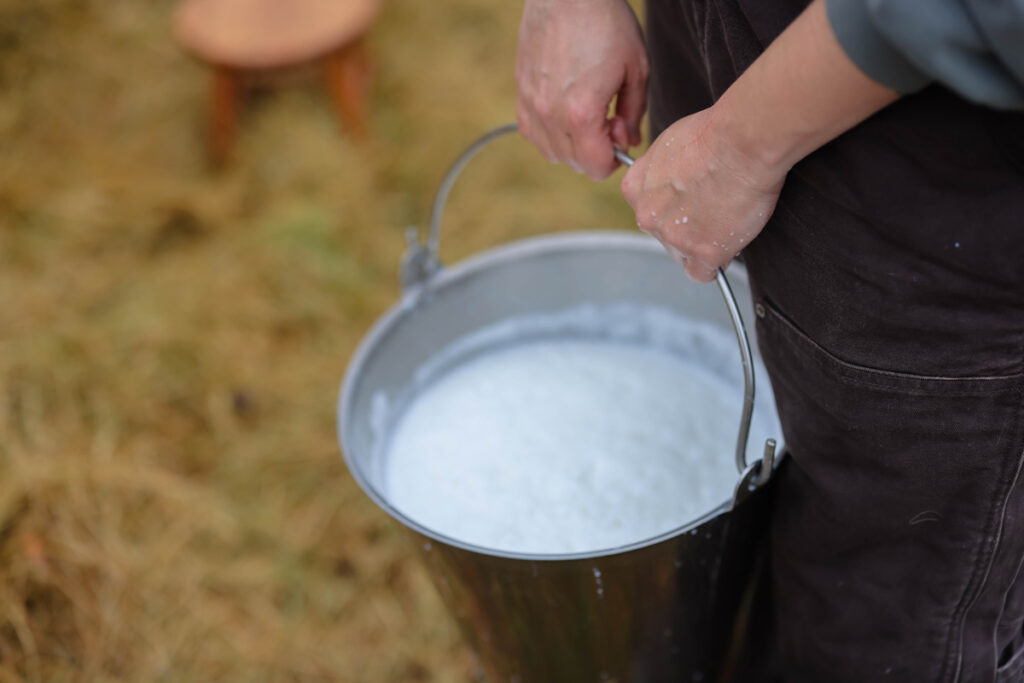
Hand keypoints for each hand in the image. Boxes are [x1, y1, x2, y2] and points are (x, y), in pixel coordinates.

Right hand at [515, 0, 647, 179]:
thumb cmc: (606, 23)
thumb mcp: (636, 69)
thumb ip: (634, 114)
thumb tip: (628, 141)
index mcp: (582, 113)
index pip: (596, 168)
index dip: (615, 159)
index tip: (620, 133)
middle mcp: (550, 114)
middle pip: (574, 164)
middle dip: (596, 150)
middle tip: (608, 117)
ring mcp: (531, 104)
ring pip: (552, 152)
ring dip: (572, 144)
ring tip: (586, 114)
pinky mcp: (520, 93)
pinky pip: (532, 133)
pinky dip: (550, 132)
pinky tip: (564, 110)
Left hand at [620, 108, 786, 281]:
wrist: (742, 141)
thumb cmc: (714, 134)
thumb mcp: (668, 144)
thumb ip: (659, 173)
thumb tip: (670, 185)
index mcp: (635, 189)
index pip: (647, 213)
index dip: (672, 209)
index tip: (689, 202)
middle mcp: (648, 217)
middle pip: (665, 236)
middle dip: (686, 229)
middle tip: (713, 208)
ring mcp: (674, 237)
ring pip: (683, 255)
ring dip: (702, 244)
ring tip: (727, 217)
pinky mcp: (703, 252)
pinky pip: (702, 273)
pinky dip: (715, 263)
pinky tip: (728, 244)